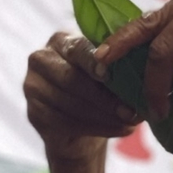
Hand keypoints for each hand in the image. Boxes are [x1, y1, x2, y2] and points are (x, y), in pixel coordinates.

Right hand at [25, 31, 140, 165]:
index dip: (92, 62)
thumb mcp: (106, 75)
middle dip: (103, 97)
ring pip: (69, 103)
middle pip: (71, 79)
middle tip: (130, 110)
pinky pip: (64, 122)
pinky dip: (95, 128)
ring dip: (103, 116)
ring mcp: (32, 87)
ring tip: (128, 123)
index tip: (109, 75)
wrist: (78, 128)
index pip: (76, 48)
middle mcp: (41, 59)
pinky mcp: (33, 113)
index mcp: (61, 41)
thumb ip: (115, 69)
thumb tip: (141, 79)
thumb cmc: (98, 91)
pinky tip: (117, 131)